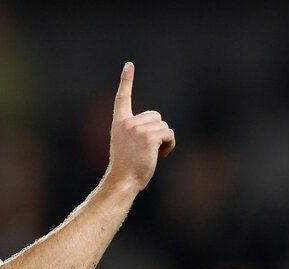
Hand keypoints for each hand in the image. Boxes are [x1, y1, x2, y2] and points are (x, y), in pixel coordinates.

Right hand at [106, 62, 175, 190]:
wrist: (122, 181)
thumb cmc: (126, 168)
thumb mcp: (126, 145)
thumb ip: (137, 132)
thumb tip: (161, 131)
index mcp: (119, 123)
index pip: (122, 98)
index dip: (126, 81)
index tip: (129, 65)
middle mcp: (127, 123)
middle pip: (155, 116)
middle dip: (157, 131)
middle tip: (147, 150)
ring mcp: (138, 129)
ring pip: (164, 126)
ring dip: (164, 140)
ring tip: (152, 154)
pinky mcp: (149, 137)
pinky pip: (168, 134)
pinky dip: (169, 145)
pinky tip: (159, 155)